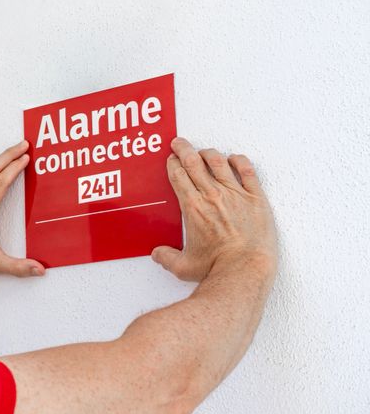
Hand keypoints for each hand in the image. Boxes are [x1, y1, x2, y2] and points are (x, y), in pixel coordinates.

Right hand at [151, 137, 277, 282]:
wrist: (245, 270)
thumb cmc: (217, 267)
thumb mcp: (183, 266)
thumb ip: (167, 258)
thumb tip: (158, 255)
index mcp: (192, 207)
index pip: (178, 175)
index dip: (173, 163)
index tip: (171, 159)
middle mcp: (212, 196)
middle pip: (193, 162)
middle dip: (184, 149)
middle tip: (179, 143)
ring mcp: (235, 194)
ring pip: (218, 162)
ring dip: (208, 153)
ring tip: (203, 151)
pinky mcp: (255, 199)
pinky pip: (247, 172)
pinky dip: (239, 161)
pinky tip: (234, 158)